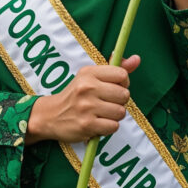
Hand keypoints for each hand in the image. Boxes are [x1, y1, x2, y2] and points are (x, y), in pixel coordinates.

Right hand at [26, 55, 140, 143]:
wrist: (50, 115)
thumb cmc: (76, 95)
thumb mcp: (90, 77)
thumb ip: (116, 69)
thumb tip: (137, 59)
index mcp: (89, 73)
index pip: (122, 74)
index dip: (123, 83)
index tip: (115, 87)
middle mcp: (87, 87)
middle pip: (124, 95)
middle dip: (119, 102)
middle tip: (107, 103)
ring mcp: (87, 107)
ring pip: (120, 112)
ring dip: (114, 116)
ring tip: (102, 114)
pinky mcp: (87, 125)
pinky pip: (113, 126)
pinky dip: (108, 127)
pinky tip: (98, 123)